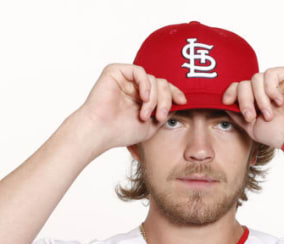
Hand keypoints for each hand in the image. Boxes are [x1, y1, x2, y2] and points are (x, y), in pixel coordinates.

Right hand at [72, 63, 186, 151]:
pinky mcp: (115, 71)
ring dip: (154, 99)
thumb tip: (180, 100)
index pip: (163, 89)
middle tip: (160, 116)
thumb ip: (166, 111)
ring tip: (146, 115)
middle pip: (161, 83)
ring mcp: (125, 78)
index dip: (175, 93)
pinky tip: (143, 98)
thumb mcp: (153, 125)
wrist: (101, 131)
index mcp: (142, 97)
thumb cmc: (121, 131)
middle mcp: (134, 86)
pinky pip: (140, 71)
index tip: (183, 102)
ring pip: (153, 79)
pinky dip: (146, 85)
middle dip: (166, 100)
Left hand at [221, 67, 283, 150]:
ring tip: (269, 114)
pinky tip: (279, 101)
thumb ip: (237, 113)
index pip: (238, 88)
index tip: (227, 102)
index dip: (230, 92)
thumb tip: (224, 102)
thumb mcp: (251, 126)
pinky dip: (271, 89)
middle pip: (244, 83)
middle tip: (251, 116)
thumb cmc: (280, 133)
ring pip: (255, 79)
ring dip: (259, 99)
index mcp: (257, 99)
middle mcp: (266, 88)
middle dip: (244, 100)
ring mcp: (278, 81)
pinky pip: (270, 74)